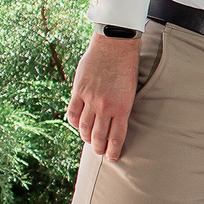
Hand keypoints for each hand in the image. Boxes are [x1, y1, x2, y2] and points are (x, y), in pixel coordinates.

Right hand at [67, 32, 140, 160]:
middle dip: (99, 148)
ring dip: (86, 137)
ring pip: (84, 127)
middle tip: (99, 153)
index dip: (113, 150)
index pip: (116, 137)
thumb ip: (121, 106)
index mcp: (123, 107)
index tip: (112, 158)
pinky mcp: (78, 91)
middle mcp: (106, 106)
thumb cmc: (127, 66)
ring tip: (89, 142)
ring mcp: (90, 99)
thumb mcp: (131, 89)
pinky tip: (76, 126)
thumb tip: (114, 120)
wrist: (115, 45)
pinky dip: (73, 122)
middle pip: (98, 135)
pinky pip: (72, 113)